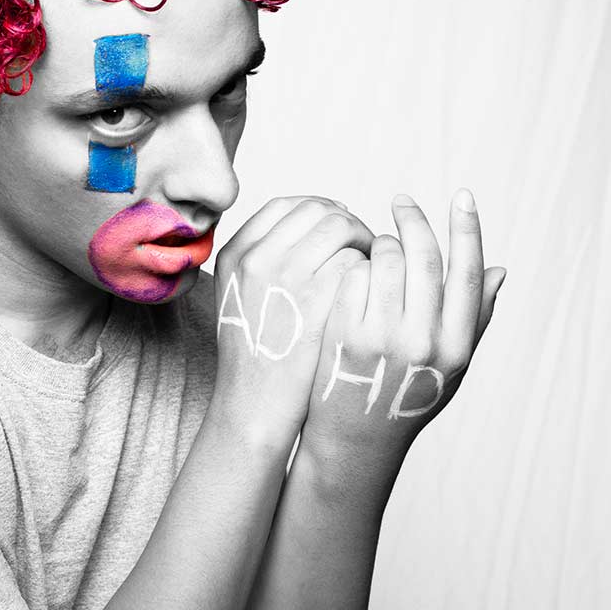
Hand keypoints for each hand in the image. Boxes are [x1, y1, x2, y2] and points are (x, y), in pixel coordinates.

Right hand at [211, 197, 373, 446]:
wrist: (254, 404)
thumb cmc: (258, 355)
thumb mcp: (241, 296)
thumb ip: (266, 257)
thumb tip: (321, 218)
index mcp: (236, 253)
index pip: (285, 204)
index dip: (318, 210)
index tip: (337, 227)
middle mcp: (256, 258)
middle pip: (317, 209)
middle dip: (348, 222)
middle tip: (363, 246)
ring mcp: (284, 276)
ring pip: (341, 227)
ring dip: (364, 241)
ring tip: (374, 266)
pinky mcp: (315, 298)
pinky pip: (355, 260)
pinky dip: (369, 269)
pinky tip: (374, 291)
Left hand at [298, 189, 504, 461]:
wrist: (355, 439)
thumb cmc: (406, 396)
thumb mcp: (451, 367)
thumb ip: (473, 318)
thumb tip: (499, 268)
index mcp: (457, 345)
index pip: (467, 272)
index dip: (467, 228)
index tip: (463, 195)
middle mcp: (424, 341)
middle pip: (424, 258)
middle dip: (413, 220)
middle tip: (401, 202)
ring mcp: (382, 337)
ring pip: (385, 261)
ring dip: (379, 243)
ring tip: (374, 246)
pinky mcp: (344, 335)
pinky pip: (352, 277)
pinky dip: (353, 266)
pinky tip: (350, 270)